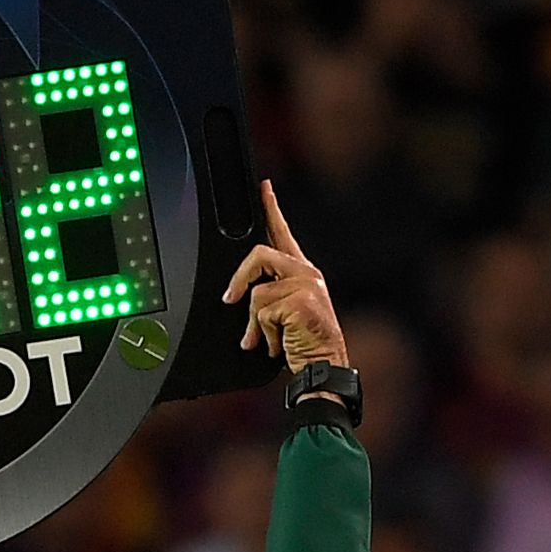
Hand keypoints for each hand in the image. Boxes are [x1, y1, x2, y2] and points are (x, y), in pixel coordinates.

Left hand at [223, 182, 347, 370]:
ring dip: (253, 322)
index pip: (282, 232)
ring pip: (256, 291)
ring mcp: (305, 284)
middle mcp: (305, 272)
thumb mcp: (280, 313)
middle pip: (258, 254)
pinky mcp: (300, 300)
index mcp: (300, 271)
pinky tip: (276, 343)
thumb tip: (235, 297)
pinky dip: (261, 333)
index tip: (263, 187)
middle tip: (229, 300)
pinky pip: (261, 311)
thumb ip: (264, 296)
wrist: (321, 364)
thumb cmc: (301, 340)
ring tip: (264, 338)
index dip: (272, 207)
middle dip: (238, 279)